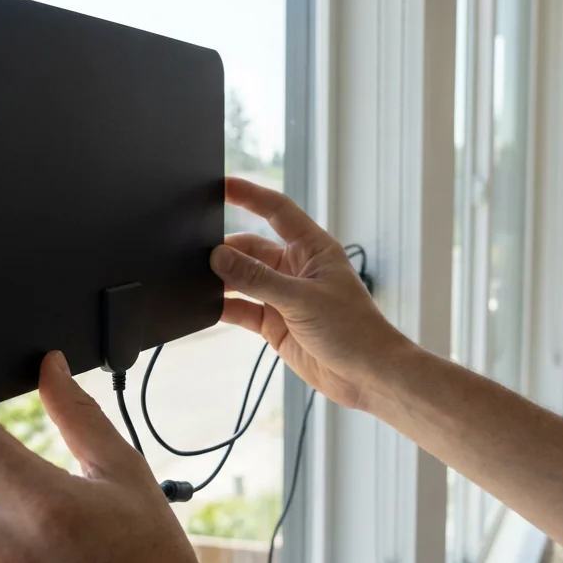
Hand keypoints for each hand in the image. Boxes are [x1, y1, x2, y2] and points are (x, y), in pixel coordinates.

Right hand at [213, 178, 410, 409]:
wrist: (367, 376)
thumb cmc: (354, 330)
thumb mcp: (301, 299)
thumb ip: (257, 278)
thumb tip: (219, 257)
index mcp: (313, 249)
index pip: (277, 210)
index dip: (250, 195)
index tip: (221, 185)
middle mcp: (297, 268)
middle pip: (252, 248)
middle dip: (226, 249)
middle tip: (197, 252)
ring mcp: (284, 297)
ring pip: (244, 279)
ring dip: (223, 279)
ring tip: (196, 279)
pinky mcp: (275, 324)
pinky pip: (242, 309)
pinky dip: (224, 307)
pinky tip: (206, 306)